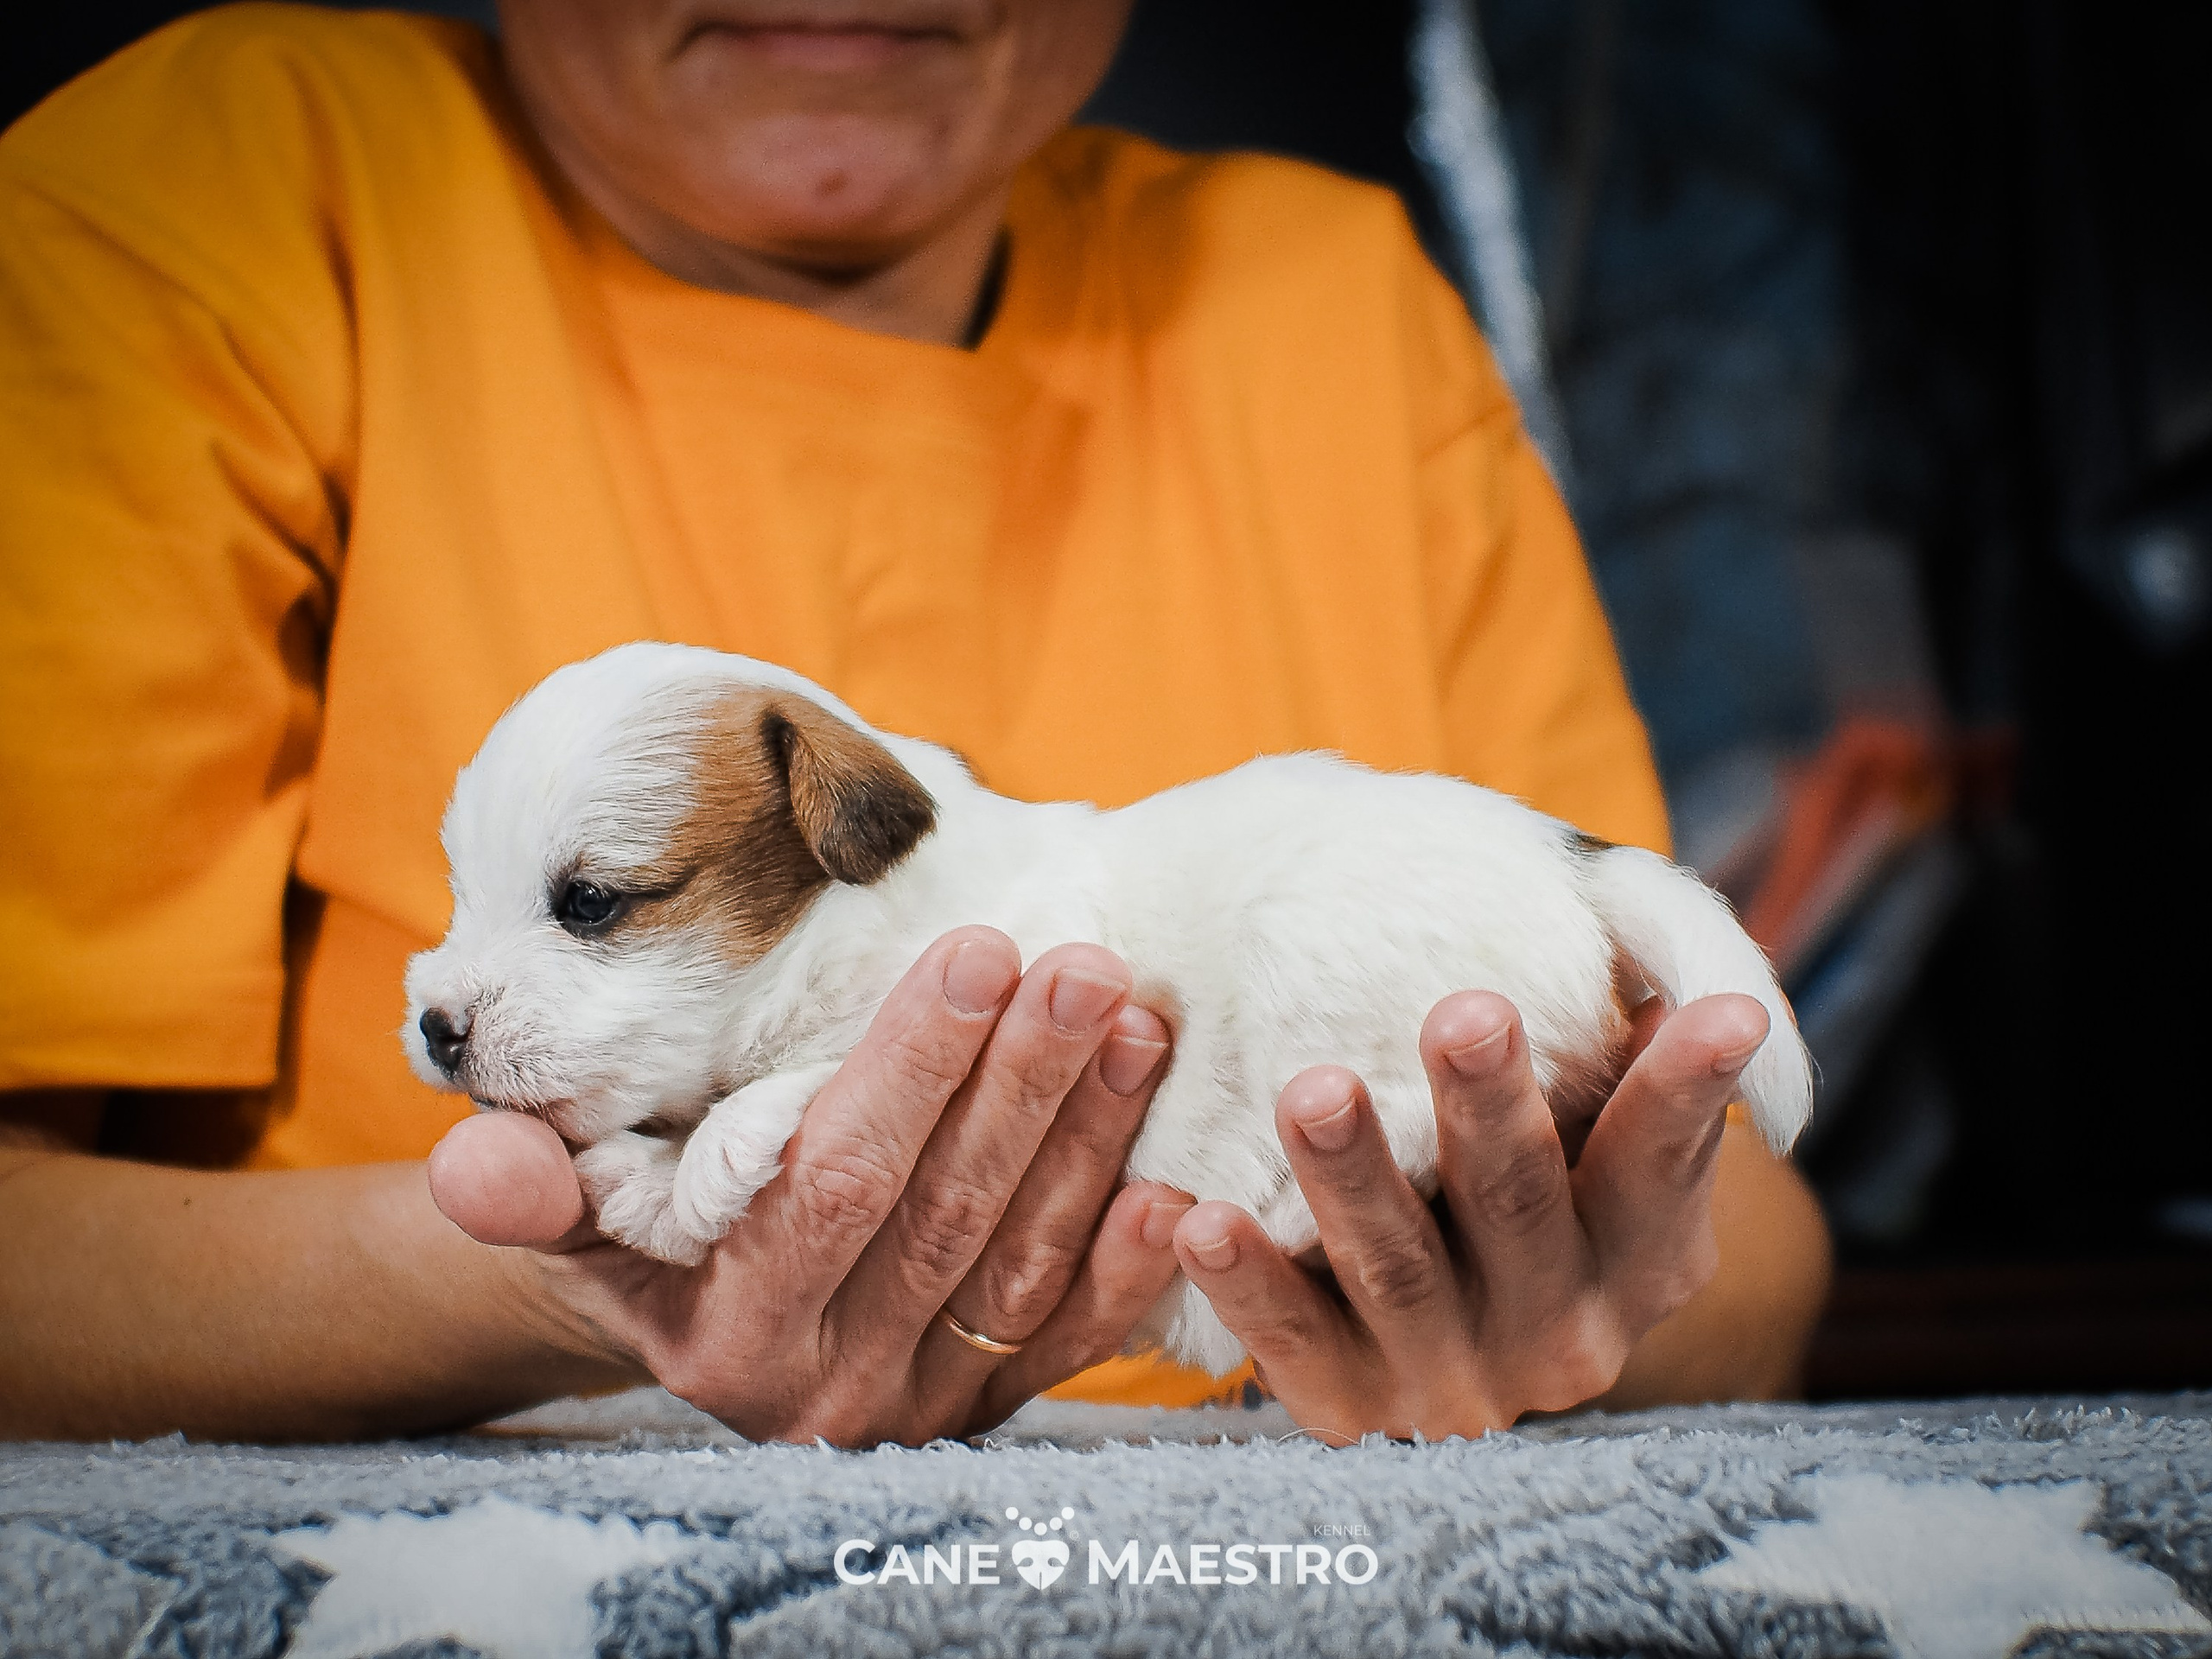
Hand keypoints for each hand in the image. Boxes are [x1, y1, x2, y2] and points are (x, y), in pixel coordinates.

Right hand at [428, 927, 1189, 1444]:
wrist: (684, 1328)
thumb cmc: (635, 1236)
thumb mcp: (566, 1214)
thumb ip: (525, 1190)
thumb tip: (476, 1165)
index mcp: (725, 1331)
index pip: (834, 1180)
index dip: (910, 1068)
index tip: (977, 951)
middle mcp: (828, 1385)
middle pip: (945, 1216)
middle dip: (1024, 1084)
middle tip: (1086, 964)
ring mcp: (917, 1407)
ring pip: (1019, 1266)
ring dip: (1089, 1143)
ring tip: (1136, 1021)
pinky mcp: (982, 1413)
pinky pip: (1066, 1345)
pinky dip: (1125, 1274)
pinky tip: (1177, 1190)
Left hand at [1171, 990, 1771, 1440]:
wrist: (1458, 1345)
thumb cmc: (1532, 1179)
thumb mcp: (1596, 1129)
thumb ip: (1623, 1050)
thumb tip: (1678, 965)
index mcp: (1639, 1255)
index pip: (1663, 1160)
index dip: (1688, 1088)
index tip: (1728, 1015)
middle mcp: (1562, 1332)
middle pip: (1519, 1207)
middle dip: (1490, 1111)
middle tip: (1466, 1015)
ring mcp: (1455, 1381)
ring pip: (1398, 1270)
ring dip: (1354, 1178)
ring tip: (1314, 1091)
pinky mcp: (1350, 1408)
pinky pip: (1290, 1341)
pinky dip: (1247, 1281)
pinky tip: (1199, 1216)